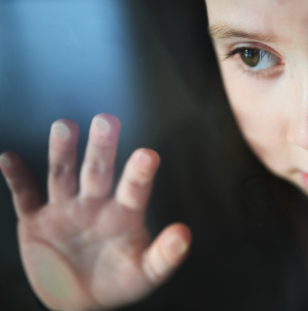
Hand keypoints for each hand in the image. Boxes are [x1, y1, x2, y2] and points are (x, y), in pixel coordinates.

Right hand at [0, 114, 190, 310]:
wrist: (79, 300)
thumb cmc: (118, 281)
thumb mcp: (144, 274)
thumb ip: (164, 256)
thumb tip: (185, 235)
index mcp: (124, 214)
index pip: (134, 189)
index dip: (139, 173)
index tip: (147, 155)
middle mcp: (96, 204)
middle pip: (98, 171)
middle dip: (102, 148)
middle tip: (107, 121)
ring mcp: (65, 209)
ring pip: (63, 175)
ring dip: (62, 152)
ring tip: (65, 126)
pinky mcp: (36, 221)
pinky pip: (25, 196)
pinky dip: (17, 178)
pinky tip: (8, 158)